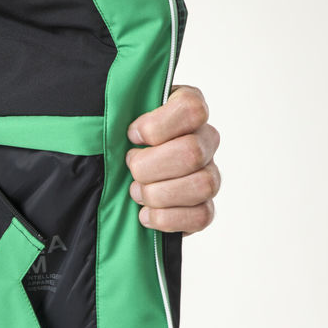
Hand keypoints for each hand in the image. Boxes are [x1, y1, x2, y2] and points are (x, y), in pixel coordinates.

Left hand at [125, 85, 220, 235]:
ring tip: (136, 192)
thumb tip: (127, 130)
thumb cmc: (120, 143)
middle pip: (192, 152)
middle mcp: (205, 140)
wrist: (123, 176)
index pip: (191, 110)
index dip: (156, 127)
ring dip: (158, 194)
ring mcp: (209, 174)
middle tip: (130, 170)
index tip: (131, 136)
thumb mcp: (117, 120)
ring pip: (201, 185)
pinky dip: (166, 219)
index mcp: (187, 109)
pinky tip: (145, 213)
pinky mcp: (204, 207)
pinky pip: (201, 216)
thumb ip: (121, 113)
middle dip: (149, 167)